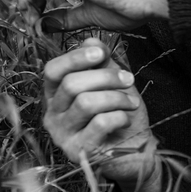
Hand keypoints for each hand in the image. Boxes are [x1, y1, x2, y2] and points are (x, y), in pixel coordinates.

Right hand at [42, 37, 162, 191]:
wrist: (138, 151)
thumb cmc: (122, 116)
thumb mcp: (113, 85)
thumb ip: (101, 63)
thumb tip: (92, 40)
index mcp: (56, 95)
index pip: (53, 70)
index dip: (76, 57)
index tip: (101, 52)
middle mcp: (53, 115)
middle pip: (72, 84)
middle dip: (106, 77)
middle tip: (129, 80)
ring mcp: (63, 135)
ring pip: (86, 102)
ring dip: (116, 97)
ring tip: (132, 103)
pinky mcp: (79, 151)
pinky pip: (99, 123)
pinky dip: (119, 116)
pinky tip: (126, 119)